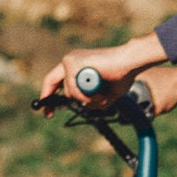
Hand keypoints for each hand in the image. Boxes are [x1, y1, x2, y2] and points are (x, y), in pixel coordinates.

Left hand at [39, 34, 166, 108]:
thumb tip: (86, 106)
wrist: (130, 61)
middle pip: (52, 83)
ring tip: (101, 95)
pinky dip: (86, 95)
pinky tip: (98, 91)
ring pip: (69, 92)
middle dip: (52, 101)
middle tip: (48, 115)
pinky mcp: (73, 63)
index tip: (46, 110)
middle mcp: (70, 61)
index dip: (48, 94)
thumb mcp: (106, 93)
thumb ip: (93, 99)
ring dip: (86, 99)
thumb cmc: (123, 74)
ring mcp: (70, 61)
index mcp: (76, 65)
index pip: (55, 80)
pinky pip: (73, 89)